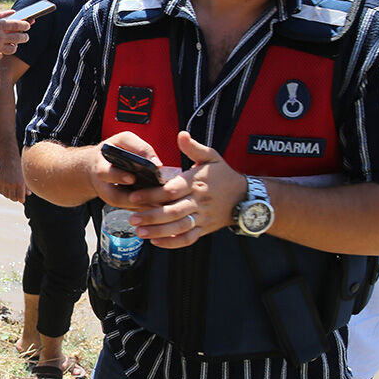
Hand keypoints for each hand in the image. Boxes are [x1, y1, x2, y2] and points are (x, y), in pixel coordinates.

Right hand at [0, 11, 30, 63]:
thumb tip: (6, 13)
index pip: (18, 24)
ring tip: (13, 44)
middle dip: (25, 36)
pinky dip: (2, 53)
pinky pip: (2, 55)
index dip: (25, 24)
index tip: (28, 24)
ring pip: (13, 49)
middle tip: (25, 35)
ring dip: (15, 46)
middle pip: (20, 37)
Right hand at [0, 153, 28, 202]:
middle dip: (16, 198)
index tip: (22, 198)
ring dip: (9, 195)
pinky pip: (1, 192)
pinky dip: (4, 192)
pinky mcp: (0, 181)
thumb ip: (27, 186)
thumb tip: (28, 194)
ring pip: (7, 196)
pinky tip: (7, 188)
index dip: (22, 199)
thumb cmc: (20, 168)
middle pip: (13, 198)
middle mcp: (12, 184)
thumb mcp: (25, 177)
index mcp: (20, 184)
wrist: (10, 159)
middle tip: (17, 195)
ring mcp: (5, 183)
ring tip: (12, 190)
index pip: (21, 199)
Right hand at [89, 131, 166, 207]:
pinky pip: (134, 209)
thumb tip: (157, 163)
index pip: (106, 173)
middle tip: (153, 197)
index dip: (118, 176)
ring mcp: (110, 199)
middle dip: (134, 198)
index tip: (132, 178)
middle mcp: (103, 187)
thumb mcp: (121, 141)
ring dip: (145, 205)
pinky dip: (147, 208)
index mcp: (100, 168)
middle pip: (115, 198)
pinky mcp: (120, 205)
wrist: (95, 167)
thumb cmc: (112, 151)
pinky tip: (161, 204)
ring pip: (127, 207)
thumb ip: (138, 147)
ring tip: (161, 201)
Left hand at [129, 131, 247, 248]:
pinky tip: (157, 242)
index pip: (171, 190)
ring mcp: (202, 217)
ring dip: (159, 231)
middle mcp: (198, 201)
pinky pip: (189, 239)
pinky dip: (173, 243)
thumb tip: (181, 135)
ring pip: (179, 227)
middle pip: (173, 211)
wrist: (246, 197)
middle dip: (151, 216)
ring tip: (140, 232)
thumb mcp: (212, 157)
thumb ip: (194, 148)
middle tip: (132, 218)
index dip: (152, 194)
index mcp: (196, 182)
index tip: (135, 196)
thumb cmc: (224, 176)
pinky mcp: (204, 229)